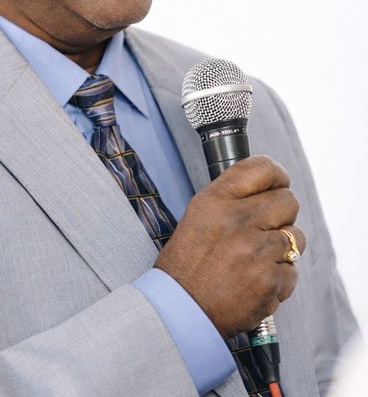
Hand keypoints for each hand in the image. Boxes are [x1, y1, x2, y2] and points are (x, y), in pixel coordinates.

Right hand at [154, 155, 305, 337]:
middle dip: (283, 214)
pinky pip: (292, 271)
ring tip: (259, 258)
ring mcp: (256, 251)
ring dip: (283, 247)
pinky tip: (257, 280)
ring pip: (296, 236)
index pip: (263, 168)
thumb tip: (266, 186)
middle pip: (288, 201)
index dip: (278, 175)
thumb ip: (231, 196)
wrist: (182, 308)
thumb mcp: (198, 214)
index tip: (280, 183)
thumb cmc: (188, 262)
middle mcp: (238, 220)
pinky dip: (279, 278)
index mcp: (217, 200)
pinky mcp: (270, 281)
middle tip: (267, 228)